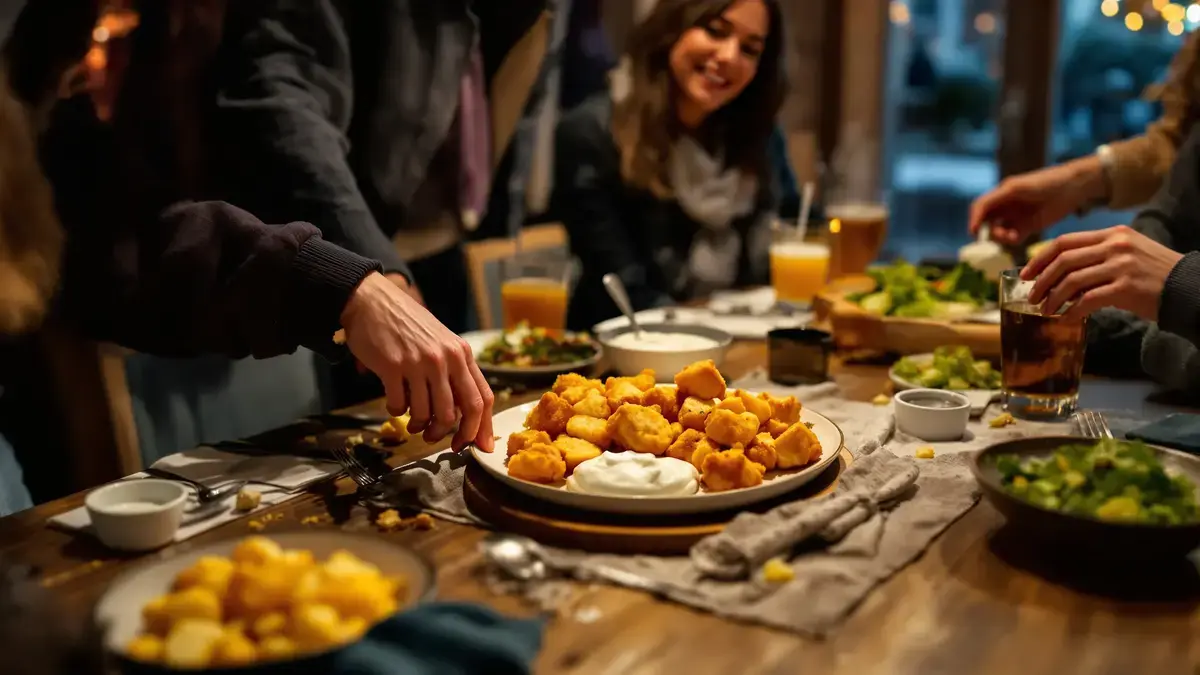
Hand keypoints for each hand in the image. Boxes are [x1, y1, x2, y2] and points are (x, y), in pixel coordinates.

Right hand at [340, 273, 494, 450]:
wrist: (373, 301)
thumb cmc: (407, 324)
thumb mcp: (441, 342)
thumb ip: (455, 372)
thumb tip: (464, 413)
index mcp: (461, 354)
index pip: (482, 398)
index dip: (481, 428)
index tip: (476, 446)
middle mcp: (445, 358)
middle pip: (460, 412)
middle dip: (452, 435)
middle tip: (439, 441)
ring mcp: (419, 362)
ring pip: (430, 414)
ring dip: (421, 427)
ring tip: (415, 425)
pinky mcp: (393, 366)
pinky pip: (399, 406)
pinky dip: (397, 413)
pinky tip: (394, 405)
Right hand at [968, 156, 1106, 244]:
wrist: (1074, 186)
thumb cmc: (1045, 182)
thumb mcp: (1015, 189)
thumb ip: (994, 201)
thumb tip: (977, 217)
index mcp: (1001, 193)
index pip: (980, 207)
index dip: (974, 219)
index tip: (974, 232)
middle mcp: (1006, 205)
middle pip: (987, 222)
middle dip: (989, 231)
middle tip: (1000, 235)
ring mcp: (1016, 216)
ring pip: (999, 231)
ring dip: (1001, 237)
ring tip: (1012, 237)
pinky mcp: (1028, 226)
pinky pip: (1013, 237)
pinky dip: (1012, 240)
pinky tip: (1017, 238)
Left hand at [1023, 225, 1183, 321]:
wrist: (1188, 287)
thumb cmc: (1153, 274)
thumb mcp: (1127, 253)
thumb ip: (1097, 256)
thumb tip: (1060, 273)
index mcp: (1112, 235)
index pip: (1065, 241)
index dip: (1040, 258)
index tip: (1026, 273)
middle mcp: (1115, 246)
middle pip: (1064, 260)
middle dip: (1041, 280)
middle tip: (1031, 296)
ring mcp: (1121, 265)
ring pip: (1072, 280)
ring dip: (1053, 298)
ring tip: (1046, 310)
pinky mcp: (1126, 287)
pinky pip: (1088, 299)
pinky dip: (1072, 310)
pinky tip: (1066, 318)